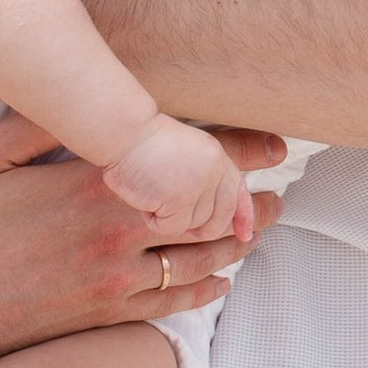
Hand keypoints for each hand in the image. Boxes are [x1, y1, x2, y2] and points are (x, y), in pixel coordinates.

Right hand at [0, 109, 278, 355]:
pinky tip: (221, 278)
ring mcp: (117, 280)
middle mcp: (118, 233)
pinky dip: (206, 289)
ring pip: (201, 259)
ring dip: (238, 242)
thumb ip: (35, 119)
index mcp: (95, 184)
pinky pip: (174, 303)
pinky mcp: (108, 316)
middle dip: (250, 198)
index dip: (239, 150)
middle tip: (277, 187)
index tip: (270, 142)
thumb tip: (74, 86)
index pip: (189, 159)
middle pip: (209, 211)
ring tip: (261, 226)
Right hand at [104, 113, 247, 238]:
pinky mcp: (179, 201)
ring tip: (151, 193)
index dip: (245, 215)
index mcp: (215, 156)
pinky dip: (154, 220)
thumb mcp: (182, 152)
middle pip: (220, 216)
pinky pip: (171, 227)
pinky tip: (142, 199)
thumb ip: (202, 176)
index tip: (246, 234)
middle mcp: (212, 171)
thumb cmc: (139, 143)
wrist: (121, 133)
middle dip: (206, 229)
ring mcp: (198, 187)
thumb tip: (217, 213)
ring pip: (193, 225)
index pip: (237, 191)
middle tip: (186, 228)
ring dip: (171, 218)